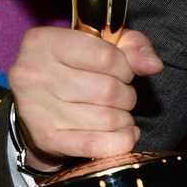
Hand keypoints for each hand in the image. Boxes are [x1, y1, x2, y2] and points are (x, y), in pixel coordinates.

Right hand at [8, 26, 162, 169]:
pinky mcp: (45, 138)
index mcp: (44, 42)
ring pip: (107, 119)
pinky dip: (120, 142)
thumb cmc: (73, 69)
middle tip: (121, 96)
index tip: (122, 72)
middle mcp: (33, 73)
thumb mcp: (100, 45)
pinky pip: (96, 144)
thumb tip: (153, 65)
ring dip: (124, 119)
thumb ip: (132, 46)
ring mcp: (36, 108)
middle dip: (126, 96)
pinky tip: (124, 134)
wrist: (36, 108)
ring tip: (119, 114)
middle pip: (108, 90)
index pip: (106, 56)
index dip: (126, 68)